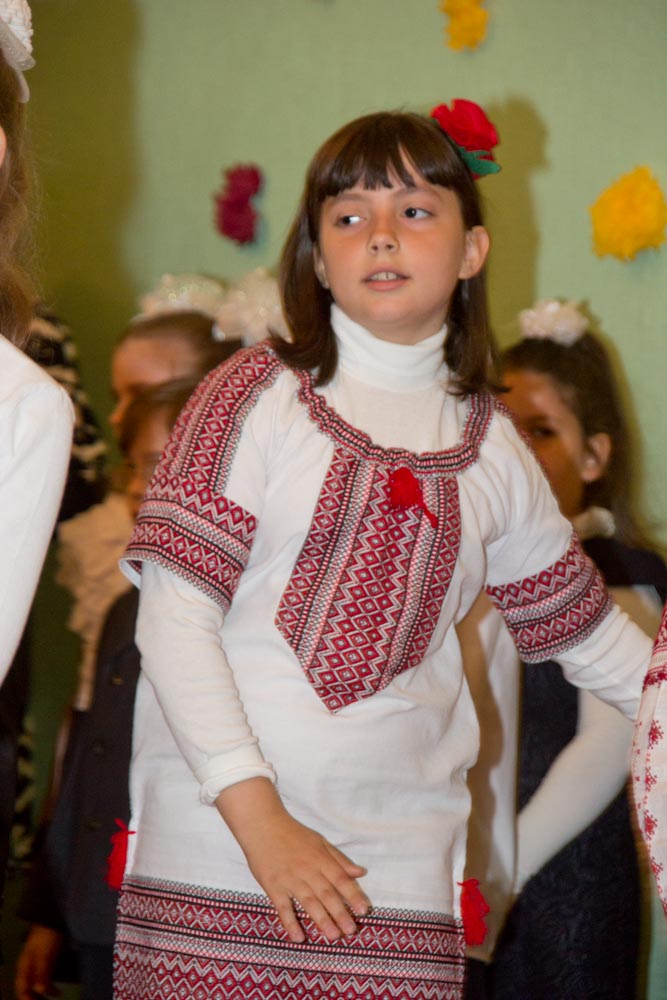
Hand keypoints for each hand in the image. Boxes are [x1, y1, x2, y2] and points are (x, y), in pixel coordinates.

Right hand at [15, 924, 62, 999]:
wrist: (54, 917)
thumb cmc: (47, 936)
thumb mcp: (45, 955)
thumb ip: (41, 973)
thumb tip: (39, 991)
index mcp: (24, 966)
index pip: (21, 989)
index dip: (27, 999)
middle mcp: (28, 967)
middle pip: (27, 988)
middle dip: (35, 999)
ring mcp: (37, 964)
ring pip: (36, 985)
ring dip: (43, 995)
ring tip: (55, 997)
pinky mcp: (46, 960)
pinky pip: (44, 979)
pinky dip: (49, 987)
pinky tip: (58, 991)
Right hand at [216, 777, 370, 942]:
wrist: (262, 825)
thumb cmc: (293, 834)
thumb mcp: (320, 841)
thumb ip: (339, 859)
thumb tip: (361, 872)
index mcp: (320, 858)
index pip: (340, 879)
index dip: (353, 895)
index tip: (364, 910)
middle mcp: (308, 870)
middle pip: (327, 894)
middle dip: (340, 913)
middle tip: (351, 931)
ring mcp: (290, 879)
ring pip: (308, 902)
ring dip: (321, 920)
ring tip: (333, 936)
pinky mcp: (273, 886)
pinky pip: (283, 907)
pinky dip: (290, 923)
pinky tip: (298, 938)